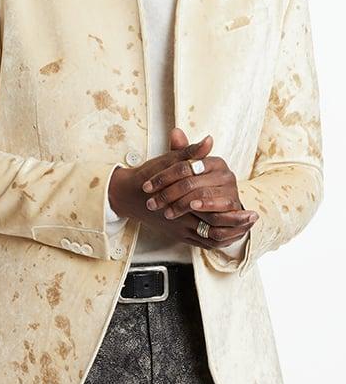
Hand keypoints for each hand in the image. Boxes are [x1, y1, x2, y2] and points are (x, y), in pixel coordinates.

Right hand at [108, 129, 257, 249]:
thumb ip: (190, 152)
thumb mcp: (168, 161)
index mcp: (180, 199)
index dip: (232, 211)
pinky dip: (219, 240)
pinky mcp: (180, 234)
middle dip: (236, 224)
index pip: (211, 210)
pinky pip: (203, 243)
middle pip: (213, 227)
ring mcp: (180, 228)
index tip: (251, 209)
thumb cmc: (149, 176)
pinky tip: (233, 234)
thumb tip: (208, 140)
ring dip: (230, 234)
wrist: (128, 195)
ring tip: (247, 228)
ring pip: (210, 238)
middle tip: (254, 219)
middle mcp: (181, 218)